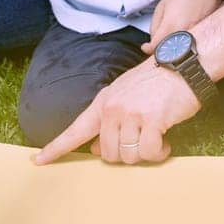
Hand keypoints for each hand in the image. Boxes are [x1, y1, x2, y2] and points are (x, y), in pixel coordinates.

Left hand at [34, 57, 202, 164]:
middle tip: (142, 143)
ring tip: (157, 138)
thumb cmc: (159, 80)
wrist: (185, 62)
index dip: (56, 148)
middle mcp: (113, 109)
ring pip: (128, 156)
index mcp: (104, 102)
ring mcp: (131, 114)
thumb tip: (94, 148)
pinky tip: (166, 143)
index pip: (75, 130)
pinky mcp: (152, 121)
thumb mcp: (126, 94)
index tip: (38, 161)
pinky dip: (159, 153)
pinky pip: (149, 153)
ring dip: (146, 154)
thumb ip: (109, 119)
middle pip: (107, 154)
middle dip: (125, 155)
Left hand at [142, 0, 218, 53]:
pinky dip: (182, 45)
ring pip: (179, 51)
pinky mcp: (202, 36)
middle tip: (157, 43)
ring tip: (170, 40)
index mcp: (170, 24)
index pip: (157, 46)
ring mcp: (194, 35)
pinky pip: (189, 46)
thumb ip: (155, 25)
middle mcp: (183, 32)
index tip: (146, 47)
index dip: (149, 49)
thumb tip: (153, 40)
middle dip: (161, 50)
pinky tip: (181, 37)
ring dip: (172, 49)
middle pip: (168, 53)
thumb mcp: (162, 6)